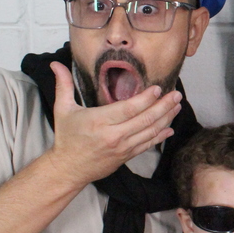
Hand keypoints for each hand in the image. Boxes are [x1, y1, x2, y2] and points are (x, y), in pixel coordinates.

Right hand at [46, 62, 181, 185]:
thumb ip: (64, 85)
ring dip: (166, 118)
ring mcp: (122, 147)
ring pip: (150, 132)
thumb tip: (56, 64)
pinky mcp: (126, 156)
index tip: (157, 88)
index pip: (129, 109)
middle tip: (176, 94)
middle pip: (145, 120)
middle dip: (164, 106)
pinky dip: (160, 136)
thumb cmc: (67, 137)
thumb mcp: (62, 109)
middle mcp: (114, 135)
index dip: (146, 99)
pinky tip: (170, 128)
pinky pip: (147, 145)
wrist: (68, 168)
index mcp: (99, 121)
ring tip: (177, 106)